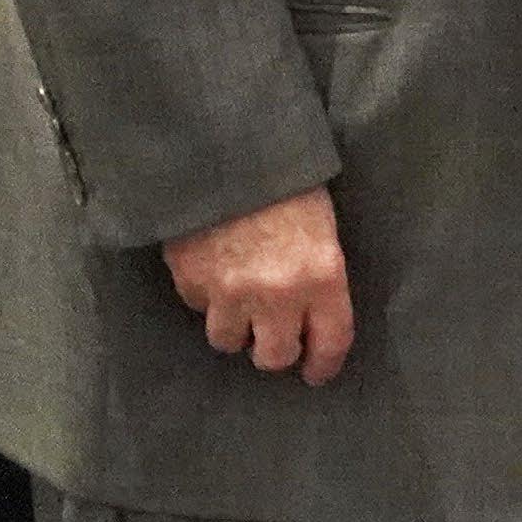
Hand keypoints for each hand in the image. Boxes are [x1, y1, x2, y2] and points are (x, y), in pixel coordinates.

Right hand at [162, 185, 355, 384]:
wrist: (226, 149)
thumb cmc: (287, 177)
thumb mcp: (321, 222)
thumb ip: (319, 269)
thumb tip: (313, 303)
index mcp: (322, 275)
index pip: (330, 340)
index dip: (323, 363)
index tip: (317, 373)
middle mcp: (276, 295)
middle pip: (273, 356)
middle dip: (275, 351)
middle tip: (273, 339)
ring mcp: (229, 293)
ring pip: (228, 341)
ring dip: (235, 327)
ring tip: (238, 305)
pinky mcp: (191, 282)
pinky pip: (198, 307)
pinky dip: (205, 298)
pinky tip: (212, 272)